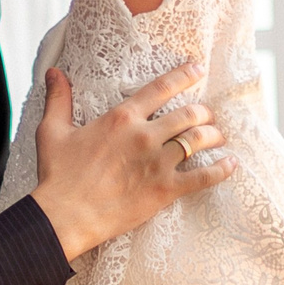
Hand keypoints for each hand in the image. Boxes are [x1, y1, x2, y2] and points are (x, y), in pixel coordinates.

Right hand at [27, 63, 234, 260]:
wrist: (66, 215)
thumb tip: (54, 72)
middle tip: (207, 115)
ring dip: (213, 136)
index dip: (184, 76)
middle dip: (203, 112)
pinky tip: (231, 164)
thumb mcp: (52, 131)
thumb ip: (59, 99)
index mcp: (121, 118)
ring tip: (219, 136)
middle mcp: (144, 136)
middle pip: (188, 114)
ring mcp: (157, 163)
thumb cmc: (57, 175)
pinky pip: (202, 177)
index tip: (198, 69)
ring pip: (197, 140)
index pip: (161, 88)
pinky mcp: (165, 189)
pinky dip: (221, 169)